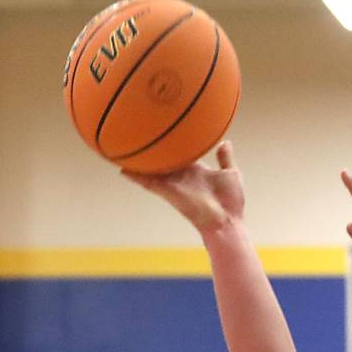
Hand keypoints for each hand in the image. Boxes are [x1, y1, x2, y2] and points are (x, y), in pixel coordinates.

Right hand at [123, 140, 244, 234]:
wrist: (227, 221)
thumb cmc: (231, 203)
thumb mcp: (230, 174)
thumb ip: (225, 158)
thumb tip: (225, 142)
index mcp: (195, 170)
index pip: (179, 153)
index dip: (171, 143)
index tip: (163, 130)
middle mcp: (181, 176)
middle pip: (162, 160)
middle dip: (151, 150)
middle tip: (137, 134)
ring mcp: (174, 184)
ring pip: (152, 169)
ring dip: (138, 161)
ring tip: (120, 149)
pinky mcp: (169, 192)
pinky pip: (149, 182)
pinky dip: (136, 176)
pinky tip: (122, 169)